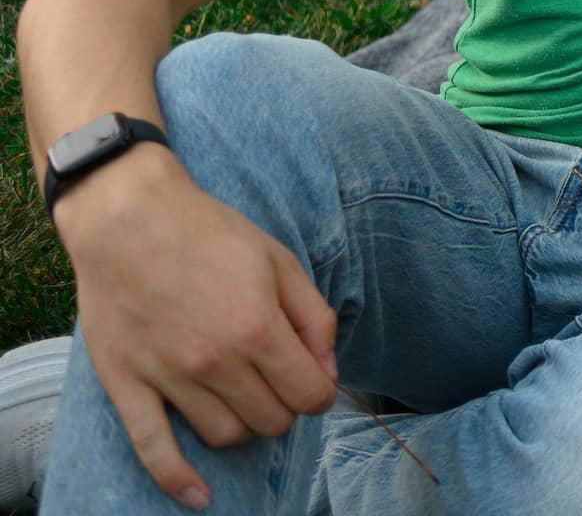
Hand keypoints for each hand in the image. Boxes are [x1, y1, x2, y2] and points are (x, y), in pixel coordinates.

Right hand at [55, 156, 338, 508]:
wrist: (130, 219)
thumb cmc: (210, 235)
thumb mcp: (280, 261)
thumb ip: (314, 318)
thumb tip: (328, 371)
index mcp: (257, 328)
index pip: (309, 395)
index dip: (318, 392)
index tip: (310, 379)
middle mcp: (215, 360)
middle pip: (271, 421)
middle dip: (283, 406)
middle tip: (273, 380)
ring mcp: (168, 377)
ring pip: (224, 435)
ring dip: (243, 425)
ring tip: (240, 396)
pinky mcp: (127, 385)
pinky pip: (152, 448)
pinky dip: (176, 479)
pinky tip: (198, 496)